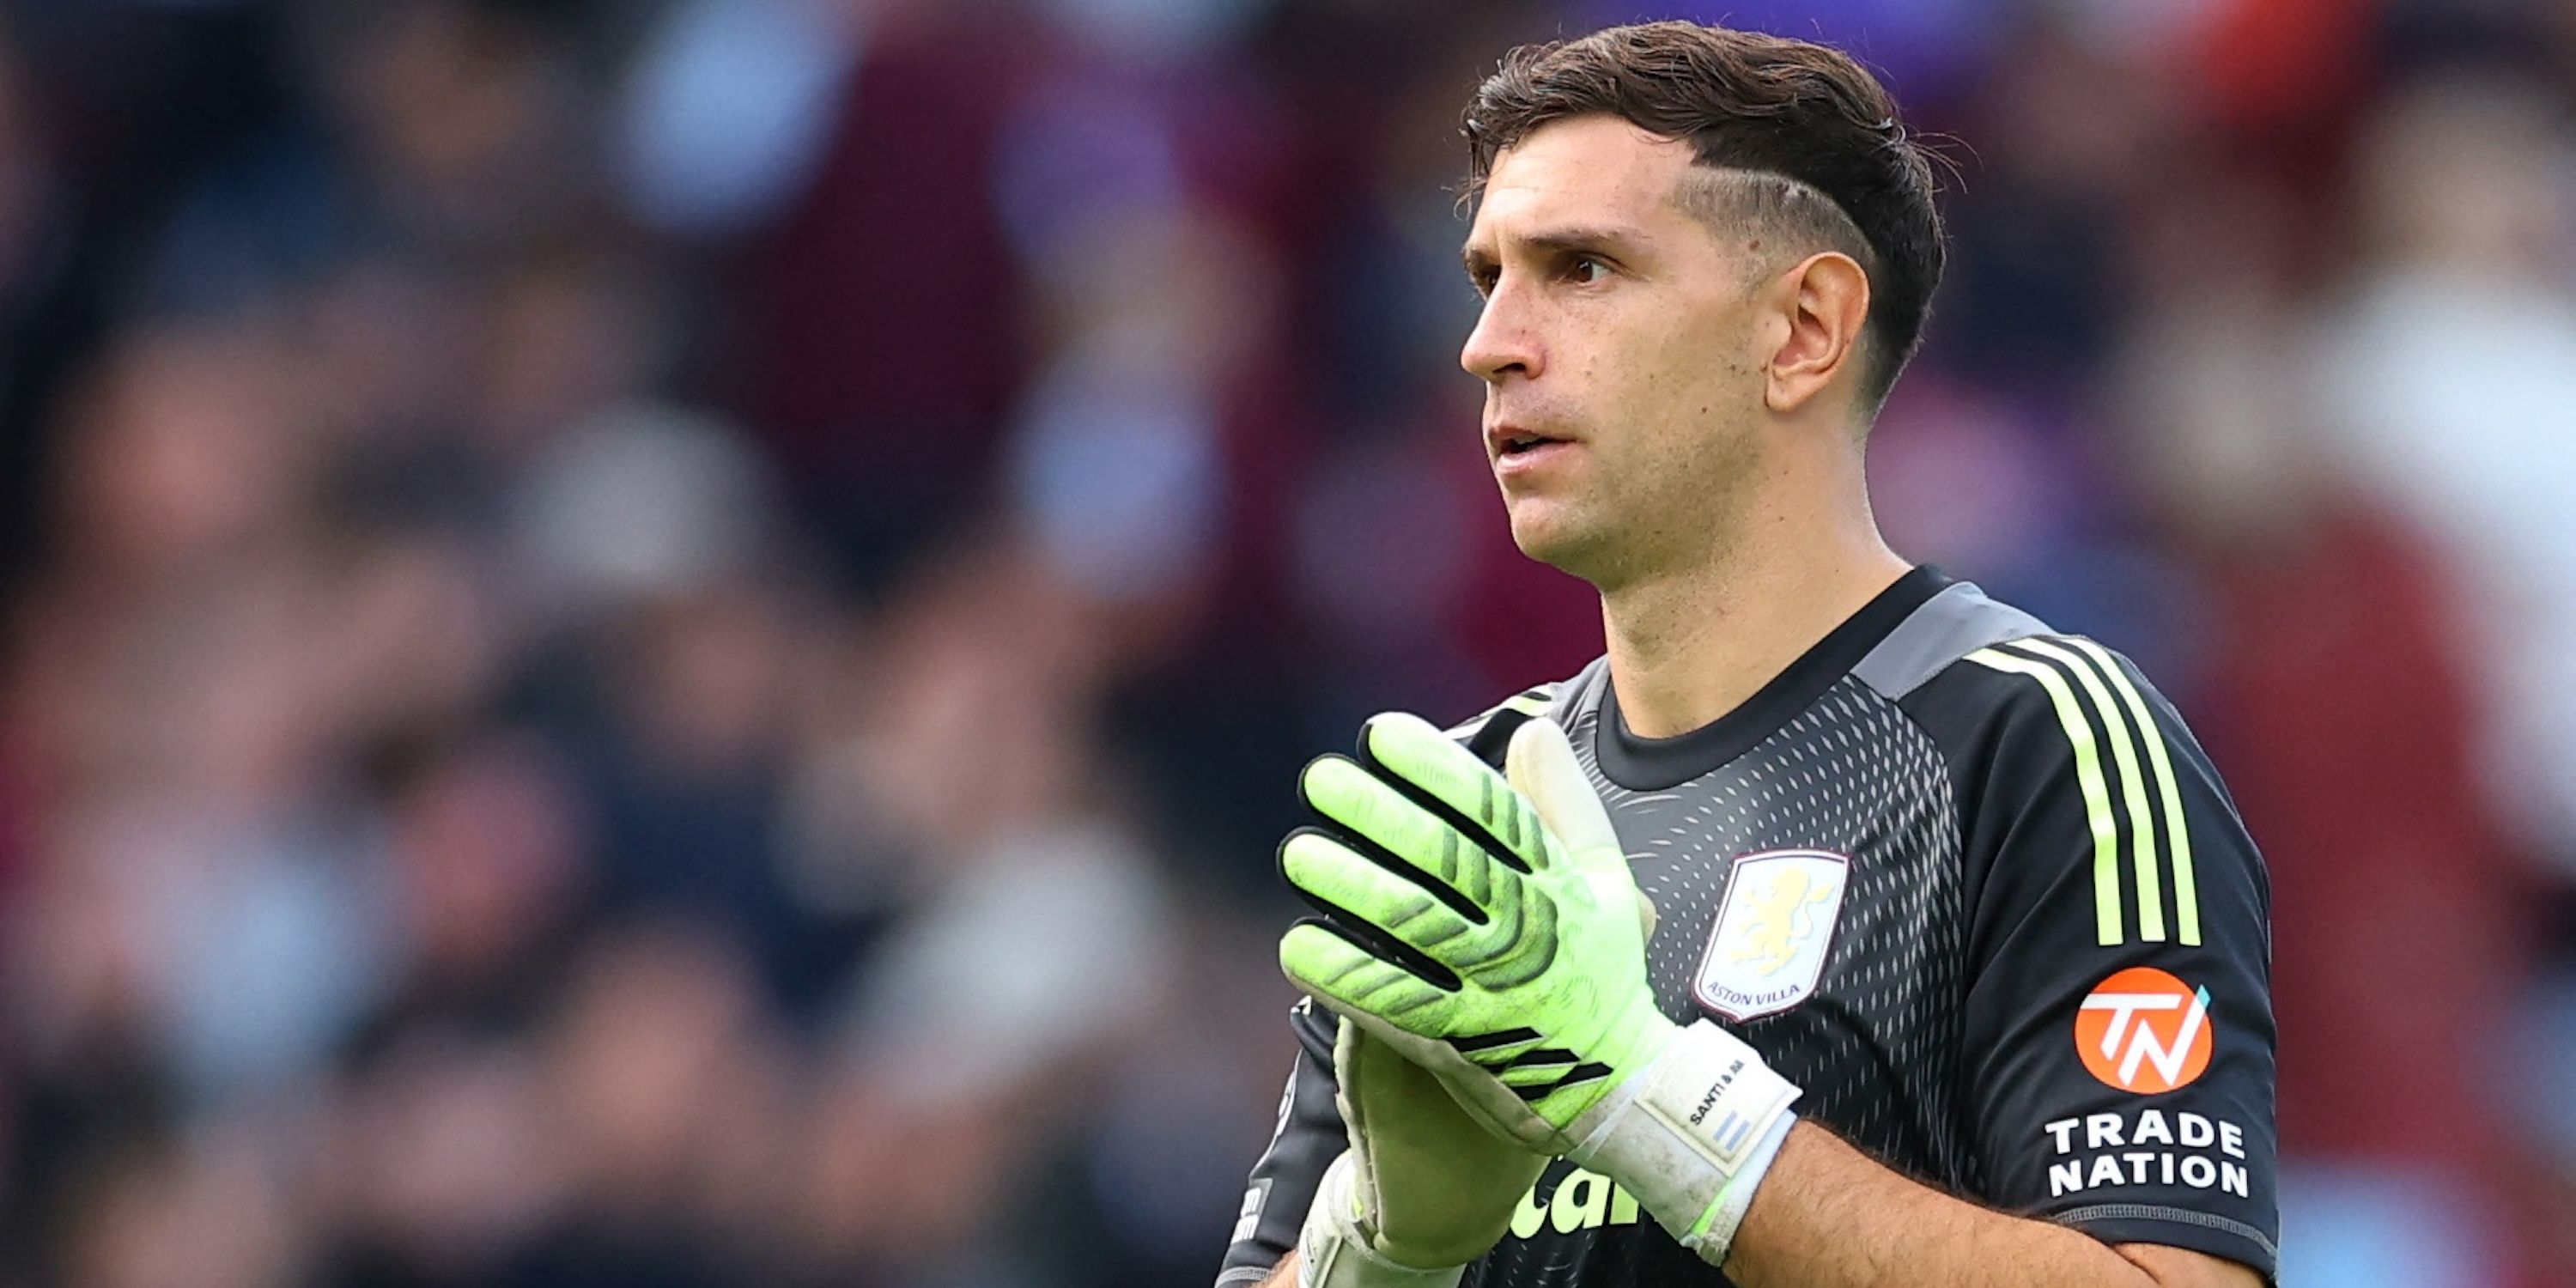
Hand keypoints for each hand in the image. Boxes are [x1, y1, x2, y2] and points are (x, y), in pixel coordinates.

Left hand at [1278, 713, 1798, 1262]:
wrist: (1620, 1085)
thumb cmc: (1605, 972)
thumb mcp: (1608, 881)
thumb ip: (1568, 804)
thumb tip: (1532, 731)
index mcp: (1559, 881)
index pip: (1492, 810)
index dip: (1434, 767)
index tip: (1381, 734)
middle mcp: (1525, 926)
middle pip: (1444, 858)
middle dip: (1378, 813)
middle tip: (1320, 780)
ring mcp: (1490, 985)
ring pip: (1413, 924)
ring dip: (1350, 885)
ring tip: (1299, 855)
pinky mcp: (1459, 1040)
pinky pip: (1394, 1000)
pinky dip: (1344, 973)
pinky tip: (1298, 945)